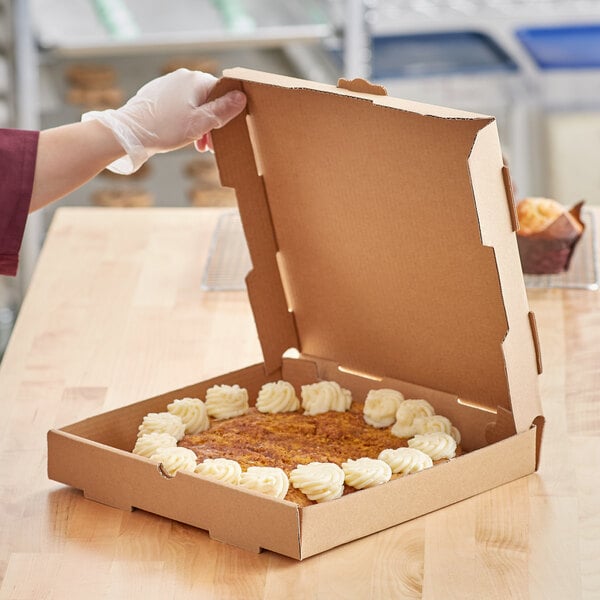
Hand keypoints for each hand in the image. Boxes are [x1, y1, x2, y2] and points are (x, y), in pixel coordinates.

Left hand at [82, 69, 245, 173]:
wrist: (129, 133)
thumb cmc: (165, 129)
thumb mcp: (200, 123)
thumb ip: (223, 110)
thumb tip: (241, 97)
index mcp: (196, 80)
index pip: (222, 92)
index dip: (226, 113)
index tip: (224, 132)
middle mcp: (182, 77)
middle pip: (207, 99)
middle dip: (211, 122)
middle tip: (209, 145)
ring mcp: (168, 84)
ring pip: (193, 104)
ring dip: (199, 124)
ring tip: (197, 144)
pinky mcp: (157, 94)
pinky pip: (178, 106)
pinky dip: (184, 120)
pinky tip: (180, 135)